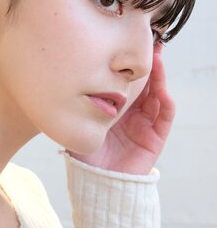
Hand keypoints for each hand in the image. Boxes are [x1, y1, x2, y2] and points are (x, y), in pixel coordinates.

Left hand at [67, 46, 175, 173]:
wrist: (95, 184)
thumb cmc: (84, 157)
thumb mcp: (78, 125)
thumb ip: (76, 108)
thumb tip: (61, 81)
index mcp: (115, 109)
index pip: (126, 82)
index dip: (130, 65)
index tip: (130, 45)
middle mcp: (131, 115)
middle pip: (145, 84)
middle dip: (148, 64)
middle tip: (151, 43)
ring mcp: (144, 125)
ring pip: (157, 96)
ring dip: (159, 79)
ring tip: (157, 61)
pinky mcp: (154, 139)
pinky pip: (165, 117)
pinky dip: (166, 103)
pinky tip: (162, 91)